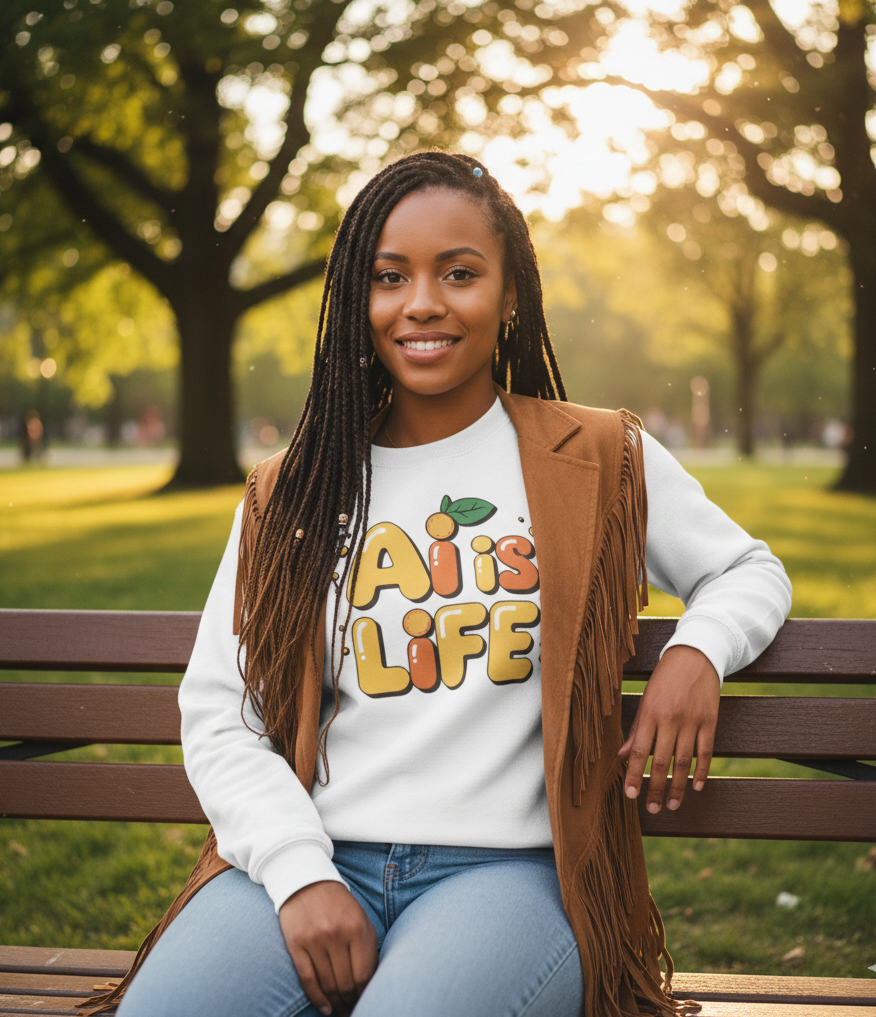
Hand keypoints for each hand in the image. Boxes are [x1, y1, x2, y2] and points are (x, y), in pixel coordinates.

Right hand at [279, 880, 377, 1015]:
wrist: (306, 880)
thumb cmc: (338, 904)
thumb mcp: (360, 918)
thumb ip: (367, 948)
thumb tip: (369, 983)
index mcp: (357, 927)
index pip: (364, 974)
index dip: (365, 994)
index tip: (365, 1001)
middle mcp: (336, 934)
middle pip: (345, 983)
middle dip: (350, 1001)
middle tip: (351, 1008)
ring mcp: (314, 940)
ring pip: (327, 984)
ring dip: (335, 1003)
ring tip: (340, 1009)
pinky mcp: (296, 944)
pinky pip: (307, 979)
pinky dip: (317, 998)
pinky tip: (325, 1008)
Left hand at [618, 645, 719, 812]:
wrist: (695, 656)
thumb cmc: (664, 680)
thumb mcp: (645, 700)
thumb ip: (636, 730)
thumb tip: (623, 757)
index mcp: (650, 713)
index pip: (640, 751)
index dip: (634, 775)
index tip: (631, 796)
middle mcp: (670, 719)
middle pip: (662, 761)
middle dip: (655, 788)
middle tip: (652, 809)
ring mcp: (692, 720)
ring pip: (684, 761)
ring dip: (677, 785)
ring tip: (671, 804)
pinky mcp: (710, 721)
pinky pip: (706, 752)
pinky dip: (702, 771)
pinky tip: (697, 786)